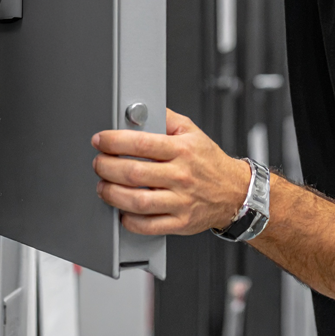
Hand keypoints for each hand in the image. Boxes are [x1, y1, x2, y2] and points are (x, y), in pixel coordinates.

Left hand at [92, 109, 251, 235]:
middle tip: (99, 163)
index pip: (142, 144)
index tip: (101, 141)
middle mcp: (181, 175)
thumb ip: (167, 119)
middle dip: (107, 167)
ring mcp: (181, 200)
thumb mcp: (192, 131)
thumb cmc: (210, 162)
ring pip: (138, 201)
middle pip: (134, 173)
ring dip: (112, 194)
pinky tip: (122, 210)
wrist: (235, 191)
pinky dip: (129, 220)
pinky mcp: (180, 222)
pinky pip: (148, 225)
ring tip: (103, 187)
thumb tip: (142, 109)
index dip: (115, 142)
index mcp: (182, 150)